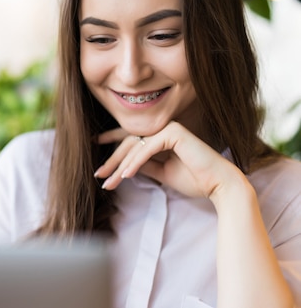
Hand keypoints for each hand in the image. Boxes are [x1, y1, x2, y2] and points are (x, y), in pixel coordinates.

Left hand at [94, 121, 244, 199]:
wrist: (220, 186)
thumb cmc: (195, 180)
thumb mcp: (161, 173)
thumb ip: (144, 165)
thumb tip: (123, 164)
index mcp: (162, 136)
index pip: (132, 138)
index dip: (111, 142)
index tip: (95, 149)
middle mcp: (164, 128)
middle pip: (130, 142)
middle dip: (112, 160)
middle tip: (99, 175)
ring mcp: (169, 127)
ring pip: (136, 146)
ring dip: (120, 165)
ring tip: (110, 181)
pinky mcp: (174, 132)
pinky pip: (147, 148)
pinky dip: (135, 162)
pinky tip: (126, 175)